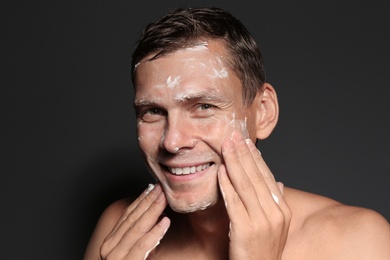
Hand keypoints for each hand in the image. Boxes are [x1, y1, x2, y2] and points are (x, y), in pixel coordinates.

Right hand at [100, 183, 169, 259]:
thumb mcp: (133, 250)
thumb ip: (141, 234)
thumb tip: (157, 215)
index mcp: (110, 241)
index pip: (128, 215)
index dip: (141, 200)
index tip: (153, 188)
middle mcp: (109, 247)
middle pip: (133, 218)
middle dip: (149, 201)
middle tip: (161, 187)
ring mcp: (116, 256)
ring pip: (138, 228)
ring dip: (153, 211)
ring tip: (165, 199)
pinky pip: (142, 245)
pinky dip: (155, 232)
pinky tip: (165, 222)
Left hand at [218, 132, 291, 259]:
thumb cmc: (263, 249)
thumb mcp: (276, 226)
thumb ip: (276, 202)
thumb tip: (279, 183)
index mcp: (283, 210)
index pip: (267, 177)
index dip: (255, 158)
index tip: (246, 142)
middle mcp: (275, 213)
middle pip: (256, 177)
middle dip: (243, 154)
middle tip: (233, 136)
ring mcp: (261, 221)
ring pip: (245, 185)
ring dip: (234, 163)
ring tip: (226, 147)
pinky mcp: (245, 229)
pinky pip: (233, 201)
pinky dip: (226, 184)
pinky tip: (220, 171)